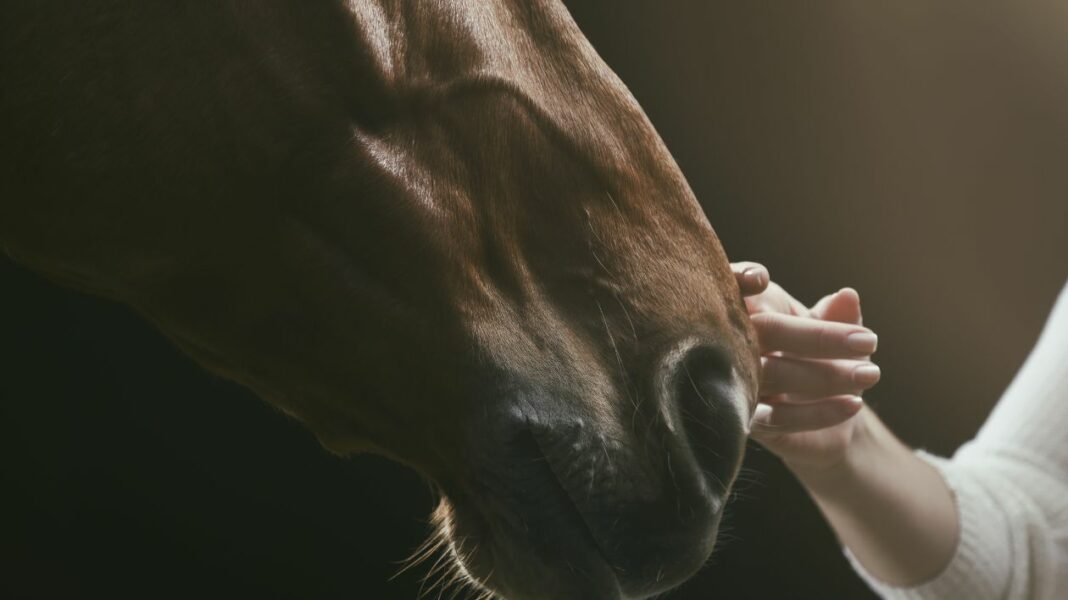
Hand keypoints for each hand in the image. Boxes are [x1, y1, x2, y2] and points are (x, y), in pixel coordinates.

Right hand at [731, 262, 880, 472]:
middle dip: (819, 337)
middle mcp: (735, 343)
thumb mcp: (834, 330)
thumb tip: (847, 296)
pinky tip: (853, 404)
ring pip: (774, 374)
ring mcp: (737, 382)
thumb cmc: (821, 355)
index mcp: (750, 308)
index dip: (742, 276)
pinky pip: (779, 417)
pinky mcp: (749, 421)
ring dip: (826, 375)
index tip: (763, 279)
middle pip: (767, 331)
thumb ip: (839, 314)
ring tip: (870, 373)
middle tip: (869, 342)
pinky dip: (818, 412)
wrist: (826, 411)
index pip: (736, 285)